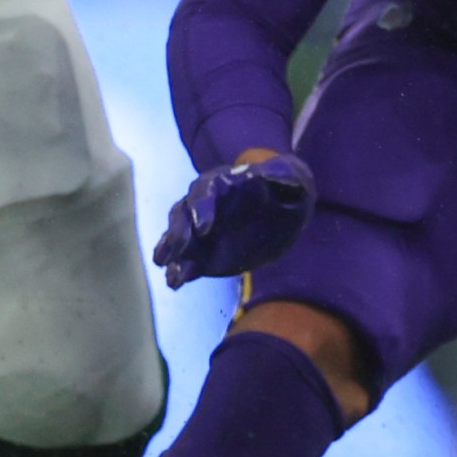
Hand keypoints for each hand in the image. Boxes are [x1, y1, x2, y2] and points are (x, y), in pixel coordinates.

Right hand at [152, 152, 315, 288]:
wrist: (284, 213)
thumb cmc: (287, 190)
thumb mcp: (292, 181)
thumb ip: (281, 176)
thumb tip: (266, 174)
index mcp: (224, 182)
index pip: (205, 190)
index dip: (202, 208)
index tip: (204, 229)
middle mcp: (205, 203)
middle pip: (183, 213)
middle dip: (178, 231)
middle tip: (176, 251)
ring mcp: (200, 227)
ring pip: (178, 235)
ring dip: (170, 250)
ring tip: (164, 265)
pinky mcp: (202, 249)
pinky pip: (186, 258)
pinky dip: (178, 269)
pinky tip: (174, 282)